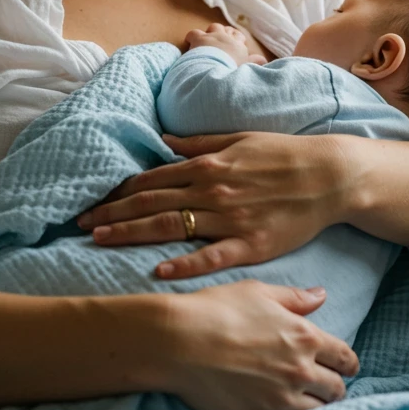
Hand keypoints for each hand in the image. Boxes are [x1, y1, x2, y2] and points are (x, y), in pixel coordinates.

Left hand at [77, 131, 359, 278]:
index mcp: (208, 165)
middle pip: (151, 202)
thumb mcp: (239, 139)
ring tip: (99, 240)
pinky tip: (158, 270)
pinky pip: (211, 256)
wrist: (329, 175)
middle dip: (112, 213)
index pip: (152, 179)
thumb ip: (199, 144)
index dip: (119, 192)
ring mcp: (230, 217)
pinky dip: (184, 263)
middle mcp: (212, 189)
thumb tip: (164, 141)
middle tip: (80, 224)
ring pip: (170, 226)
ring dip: (131, 233)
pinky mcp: (251, 243)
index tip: (93, 201)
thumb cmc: (284, 154)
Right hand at [160, 280, 359, 409]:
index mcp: (304, 337)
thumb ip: (294, 298)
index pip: (345, 358)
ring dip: (314, 407)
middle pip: (336, 389)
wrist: (178, 342)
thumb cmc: (216, 310)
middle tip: (321, 385)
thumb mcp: (258, 292)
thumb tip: (322, 296)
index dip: (346, 362)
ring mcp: (281, 400)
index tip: (342, 366)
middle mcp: (300, 370)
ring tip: (302, 402)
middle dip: (332, 386)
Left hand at [185, 23, 267, 66]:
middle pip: (227, 30)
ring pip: (214, 27)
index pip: (239, 37)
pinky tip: (190, 43)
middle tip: (222, 41)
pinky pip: (193, 33)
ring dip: (212, 33)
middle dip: (225, 34)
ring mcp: (213, 37)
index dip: (236, 39)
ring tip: (208, 41)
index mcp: (238, 46)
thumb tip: (264, 61)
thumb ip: (255, 63)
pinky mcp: (199, 38)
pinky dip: (191, 38)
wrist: (216, 71)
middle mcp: (227, 38)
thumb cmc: (232, 72)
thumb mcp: (246, 69)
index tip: (235, 44)